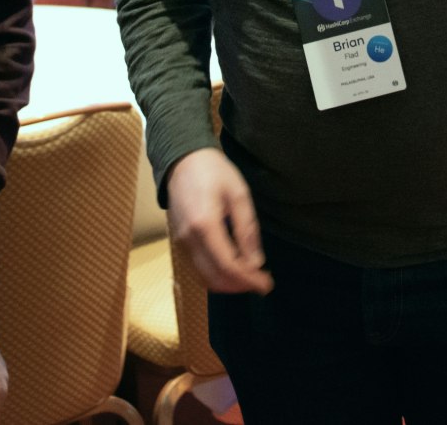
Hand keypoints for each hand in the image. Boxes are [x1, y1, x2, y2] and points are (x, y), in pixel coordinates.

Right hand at [166, 148, 273, 294]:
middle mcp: (189, 239)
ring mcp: (181, 242)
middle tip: (261, 281)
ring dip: (228, 283)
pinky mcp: (179, 242)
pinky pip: (197, 268)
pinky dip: (216, 274)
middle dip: (240, 285)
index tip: (267, 284)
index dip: (249, 280)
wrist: (183, 160)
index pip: (228, 266)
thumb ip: (247, 229)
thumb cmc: (214, 172)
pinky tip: (232, 267)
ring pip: (204, 278)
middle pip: (215, 278)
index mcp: (205, 225)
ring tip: (249, 276)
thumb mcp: (239, 194)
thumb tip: (255, 262)